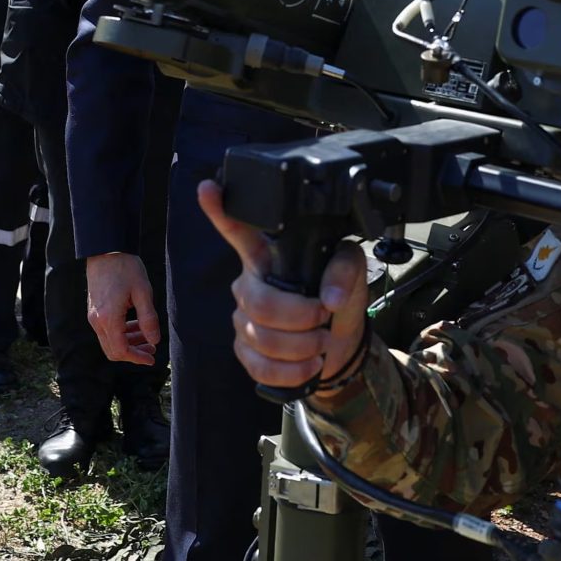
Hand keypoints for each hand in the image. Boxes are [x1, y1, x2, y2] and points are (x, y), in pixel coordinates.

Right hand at [85, 252, 162, 365]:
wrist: (106, 250)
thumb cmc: (126, 268)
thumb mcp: (143, 292)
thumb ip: (148, 319)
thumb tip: (154, 341)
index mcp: (109, 318)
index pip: (121, 350)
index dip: (137, 358)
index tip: (152, 359)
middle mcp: (97, 321)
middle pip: (113, 351)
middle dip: (133, 353)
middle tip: (152, 349)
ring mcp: (93, 316)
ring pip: (110, 342)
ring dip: (128, 343)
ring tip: (147, 336)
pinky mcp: (94, 311)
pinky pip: (107, 331)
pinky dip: (121, 333)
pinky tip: (135, 325)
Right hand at [198, 180, 367, 393]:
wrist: (342, 343)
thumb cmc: (338, 299)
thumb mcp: (352, 273)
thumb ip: (343, 271)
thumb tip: (329, 298)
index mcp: (269, 258)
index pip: (240, 232)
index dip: (221, 212)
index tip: (208, 189)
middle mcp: (249, 285)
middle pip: (260, 303)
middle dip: (301, 317)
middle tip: (325, 318)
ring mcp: (243, 320)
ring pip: (262, 338)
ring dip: (302, 346)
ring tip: (322, 342)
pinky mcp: (245, 352)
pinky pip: (260, 366)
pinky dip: (292, 371)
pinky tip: (309, 365)